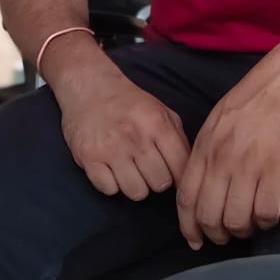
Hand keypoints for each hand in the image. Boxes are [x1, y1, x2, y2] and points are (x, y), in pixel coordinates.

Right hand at [59, 69, 190, 200]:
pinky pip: (109, 190)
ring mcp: (111, 148)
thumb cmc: (129, 103)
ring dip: (134, 185)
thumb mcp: (161, 112)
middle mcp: (135, 137)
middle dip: (156, 179)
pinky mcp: (88, 158)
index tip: (173, 176)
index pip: (181, 169)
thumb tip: (190, 172)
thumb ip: (179, 140)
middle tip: (147, 168)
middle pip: (160, 184)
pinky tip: (111, 170)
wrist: (89, 87)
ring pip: (136, 192)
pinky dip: (111, 184)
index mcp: (157, 124)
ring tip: (129, 170)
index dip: (180, 177)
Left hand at [177, 42, 279, 248]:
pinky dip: (267, 222)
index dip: (188, 225)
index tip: (194, 240)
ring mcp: (250, 164)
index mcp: (206, 146)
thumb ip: (209, 150)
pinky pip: (266, 211)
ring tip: (250, 226)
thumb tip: (202, 182)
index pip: (186, 196)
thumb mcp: (221, 120)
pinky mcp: (278, 168)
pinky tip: (270, 216)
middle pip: (208, 213)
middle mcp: (223, 158)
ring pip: (236, 218)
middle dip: (216, 234)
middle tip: (226, 238)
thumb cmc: (259, 99)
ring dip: (242, 230)